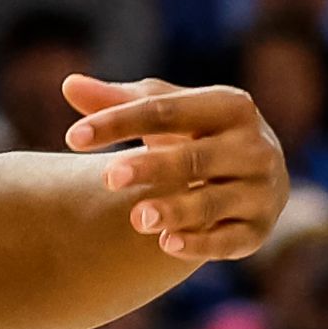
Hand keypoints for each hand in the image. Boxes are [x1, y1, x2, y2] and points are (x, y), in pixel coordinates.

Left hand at [64, 71, 286, 263]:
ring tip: (137, 218)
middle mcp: (253, 146)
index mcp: (230, 106)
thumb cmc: (199, 134)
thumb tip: (67, 84)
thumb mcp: (168, 111)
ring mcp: (260, 190)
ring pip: (213, 202)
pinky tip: (166, 244)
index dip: (120, 120)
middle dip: (151, 166)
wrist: (259, 173)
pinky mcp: (258, 230)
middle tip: (107, 177)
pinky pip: (229, 240)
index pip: (168, 110)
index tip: (73, 138)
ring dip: (175, 210)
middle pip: (194, 158)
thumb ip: (119, 101)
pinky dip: (200, 244)